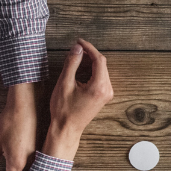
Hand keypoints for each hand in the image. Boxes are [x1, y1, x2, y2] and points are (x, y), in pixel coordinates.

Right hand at [43, 39, 112, 161]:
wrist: (67, 129)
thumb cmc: (63, 109)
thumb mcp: (64, 83)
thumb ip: (72, 63)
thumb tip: (77, 48)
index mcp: (99, 86)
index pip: (99, 60)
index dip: (89, 48)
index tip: (78, 41)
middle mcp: (107, 90)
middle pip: (102, 64)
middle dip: (89, 55)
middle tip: (75, 49)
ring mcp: (107, 94)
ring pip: (101, 71)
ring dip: (90, 63)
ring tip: (75, 58)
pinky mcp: (104, 96)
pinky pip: (100, 78)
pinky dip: (91, 71)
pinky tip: (80, 70)